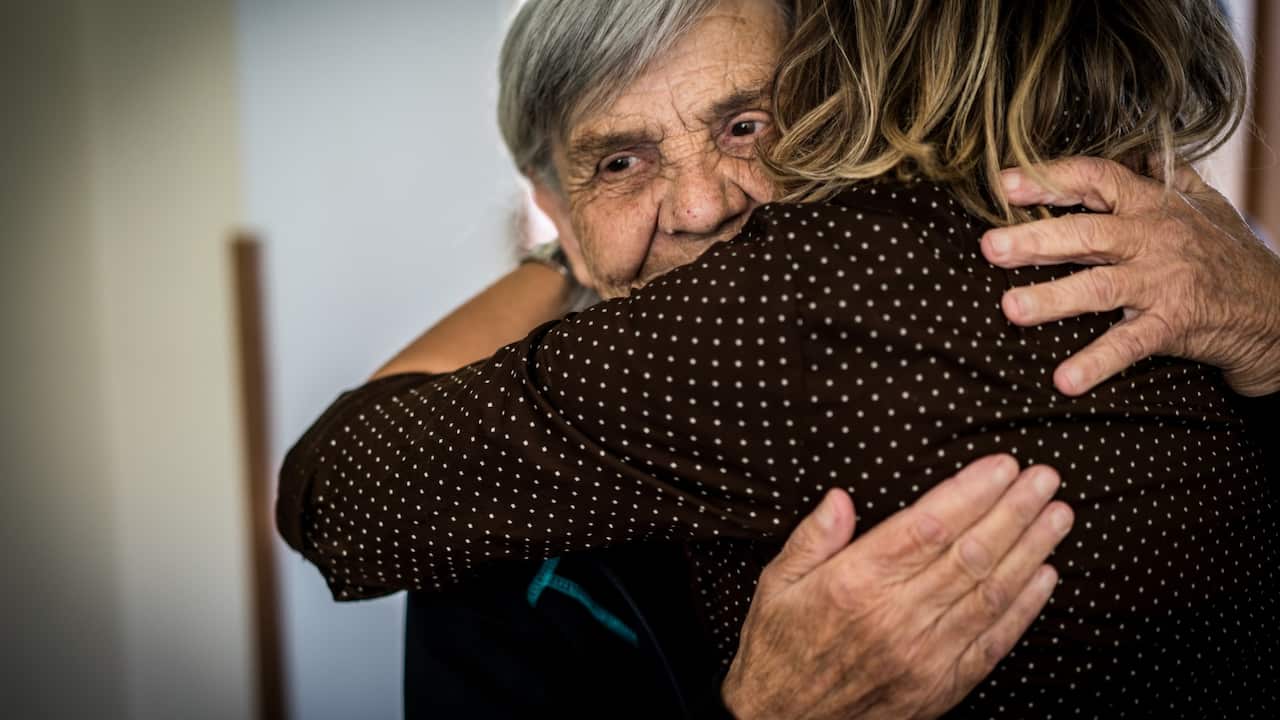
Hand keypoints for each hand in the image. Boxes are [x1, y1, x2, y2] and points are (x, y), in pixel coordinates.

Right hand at [721, 455, 1072, 719]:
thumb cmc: (779, 647)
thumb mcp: (777, 583)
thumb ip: (813, 537)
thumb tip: (841, 498)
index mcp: (854, 583)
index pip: (927, 526)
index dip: (970, 493)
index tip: (1001, 466)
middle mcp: (895, 617)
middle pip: (970, 553)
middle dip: (1014, 511)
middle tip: (1045, 478)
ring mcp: (924, 655)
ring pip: (990, 592)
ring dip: (1031, 550)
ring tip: (1059, 516)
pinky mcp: (940, 686)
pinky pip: (992, 641)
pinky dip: (1025, 608)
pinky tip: (1046, 576)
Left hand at [980, 157, 1279, 396]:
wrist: (1276, 306)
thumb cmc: (1226, 253)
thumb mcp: (1203, 205)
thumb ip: (1167, 176)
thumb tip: (1142, 149)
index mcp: (1150, 205)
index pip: (1096, 180)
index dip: (1050, 180)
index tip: (1004, 184)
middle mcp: (1151, 239)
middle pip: (1087, 233)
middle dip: (1036, 238)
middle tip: (990, 247)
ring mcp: (1161, 282)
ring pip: (1100, 287)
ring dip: (1053, 298)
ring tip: (1010, 308)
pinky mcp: (1172, 324)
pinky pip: (1129, 344)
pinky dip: (1096, 363)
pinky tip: (1064, 379)